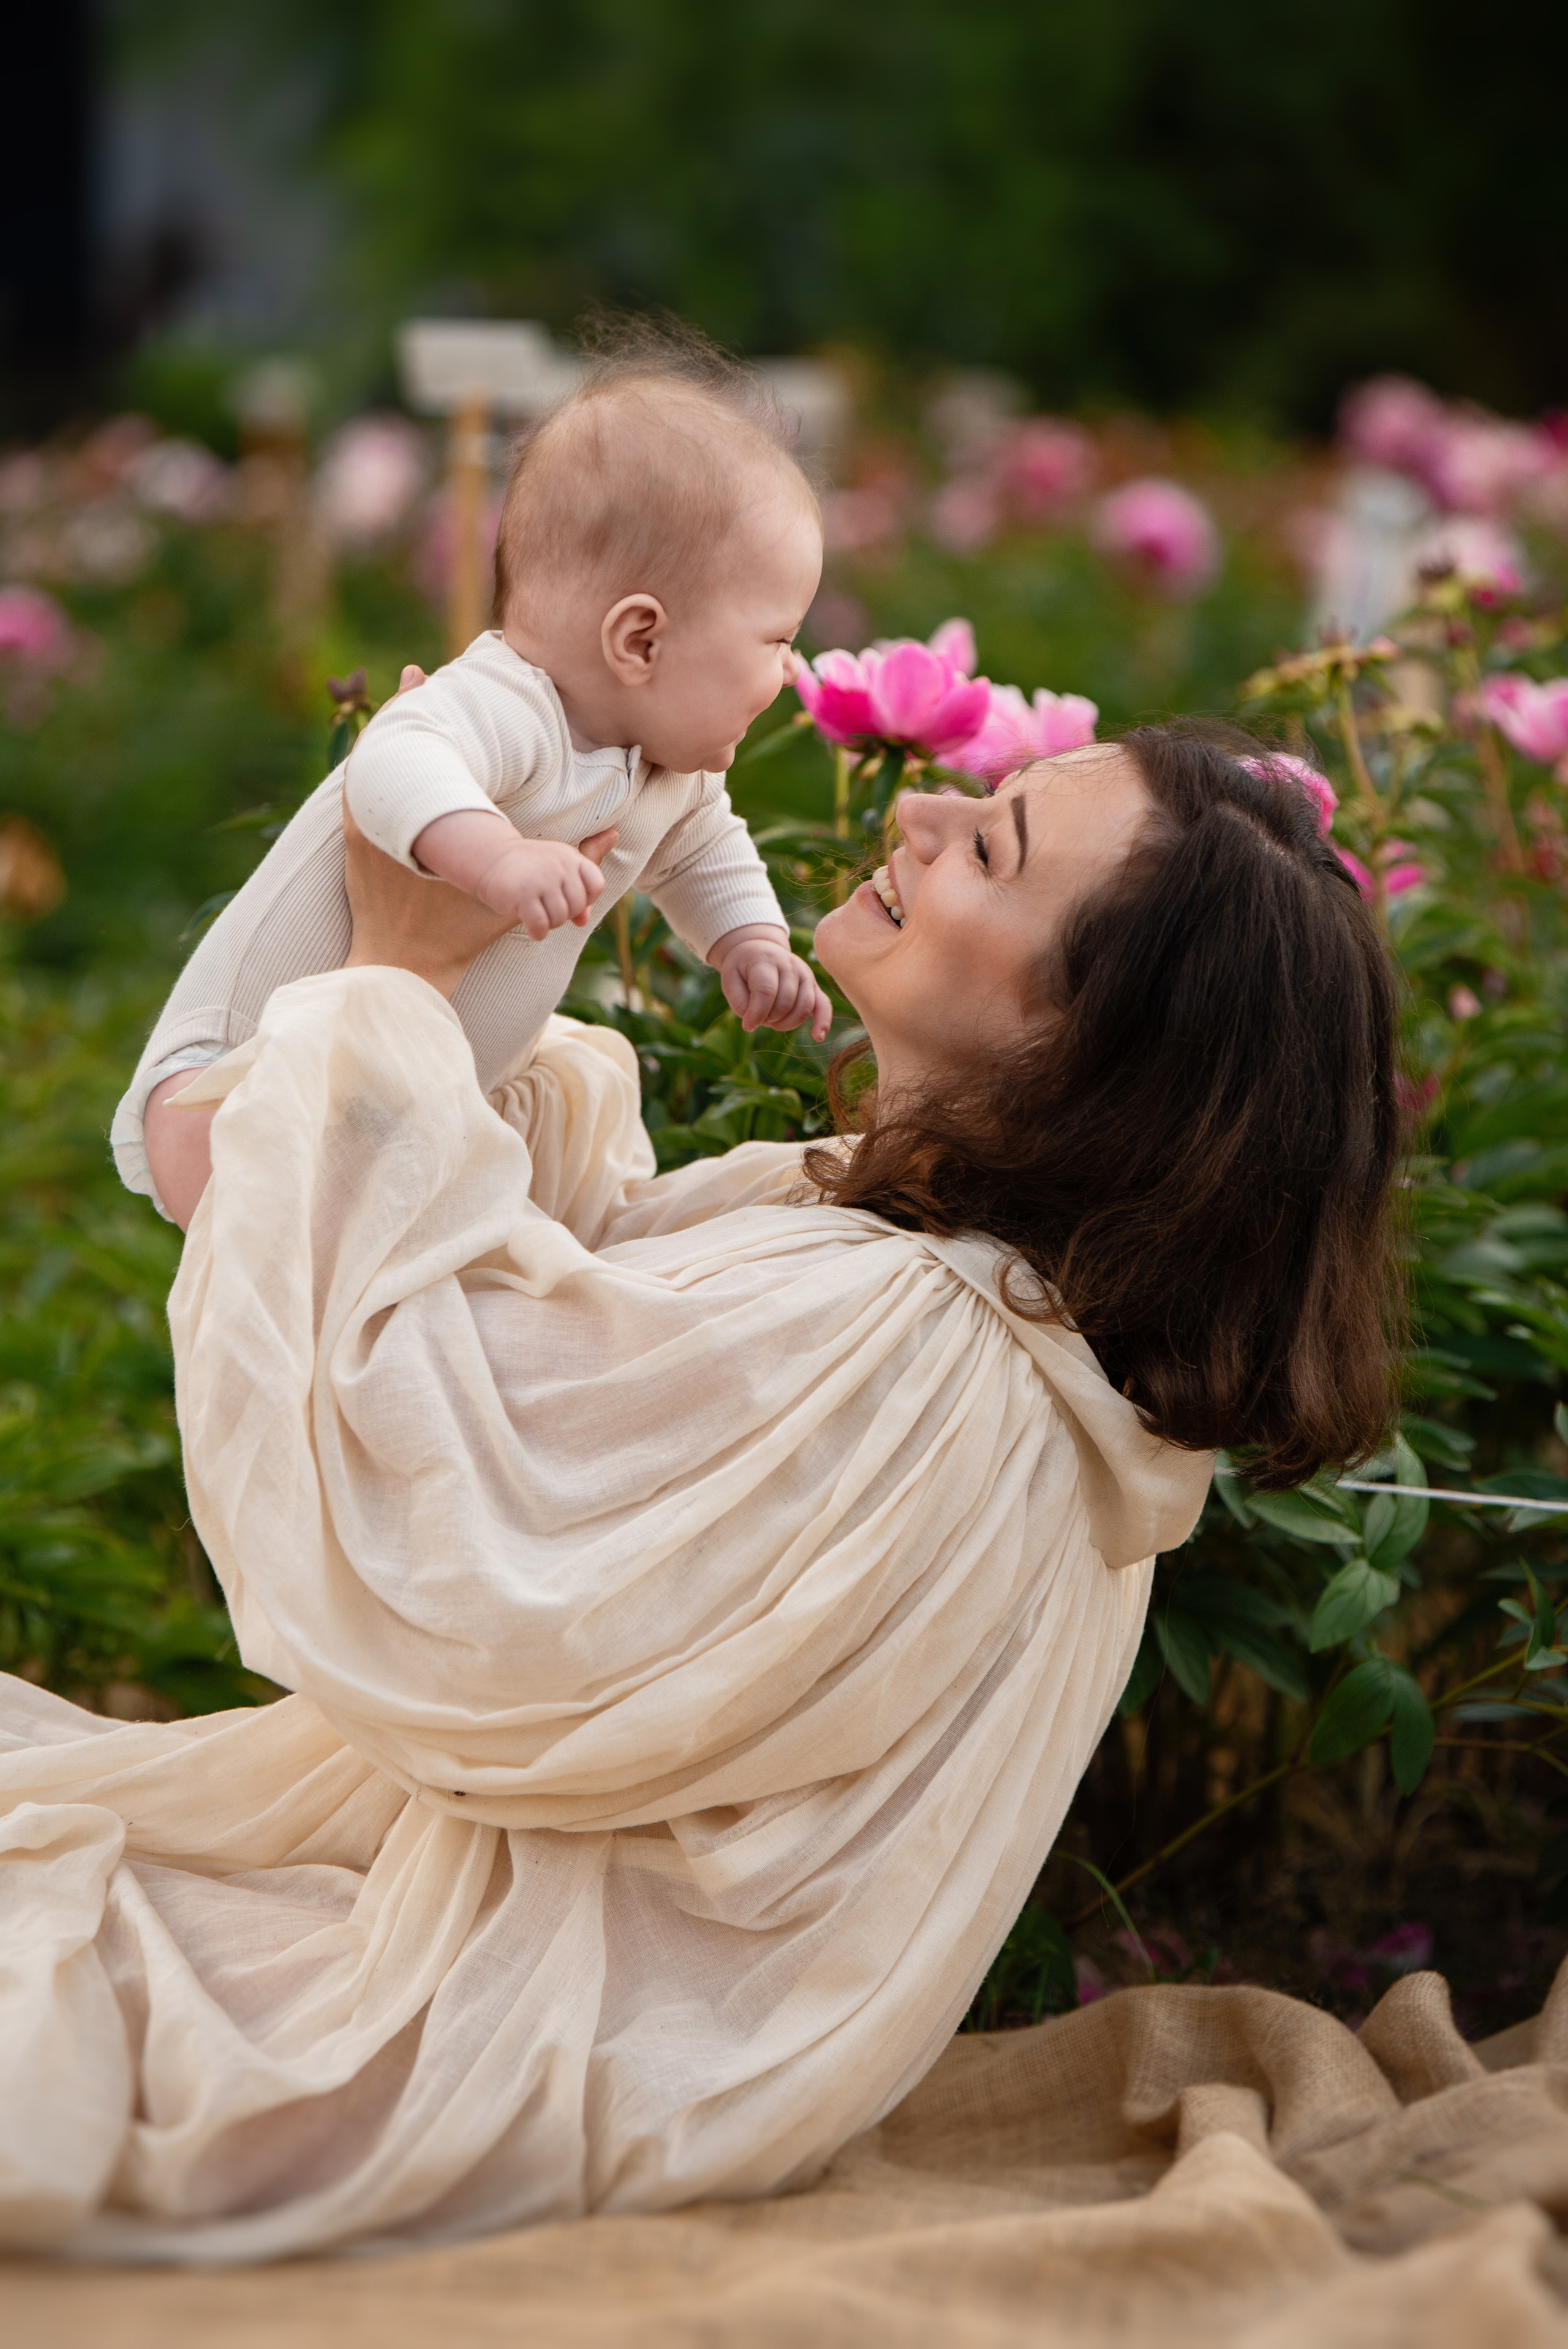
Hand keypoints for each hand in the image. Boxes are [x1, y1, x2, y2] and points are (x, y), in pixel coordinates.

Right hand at [462, 828, 612, 940]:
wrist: (489, 858)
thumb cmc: (526, 869)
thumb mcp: (556, 872)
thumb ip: (577, 893)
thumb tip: (584, 922)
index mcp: (570, 856)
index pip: (596, 885)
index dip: (586, 899)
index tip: (566, 899)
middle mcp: (558, 865)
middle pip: (577, 906)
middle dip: (564, 914)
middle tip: (546, 909)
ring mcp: (541, 879)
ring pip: (560, 918)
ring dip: (549, 924)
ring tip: (537, 915)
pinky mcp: (523, 894)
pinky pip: (541, 925)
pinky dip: (538, 932)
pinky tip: (532, 929)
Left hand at [710, 926, 832, 1042]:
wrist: (760, 951)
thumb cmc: (743, 970)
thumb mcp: (729, 980)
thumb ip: (738, 1002)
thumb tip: (753, 1023)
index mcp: (766, 961)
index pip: (766, 991)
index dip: (757, 1013)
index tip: (747, 1025)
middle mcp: (790, 965)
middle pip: (785, 1002)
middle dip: (770, 1018)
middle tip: (759, 1016)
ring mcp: (805, 975)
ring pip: (803, 1008)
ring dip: (786, 1023)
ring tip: (772, 1021)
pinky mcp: (814, 986)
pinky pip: (824, 1005)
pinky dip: (823, 1022)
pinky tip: (818, 1037)